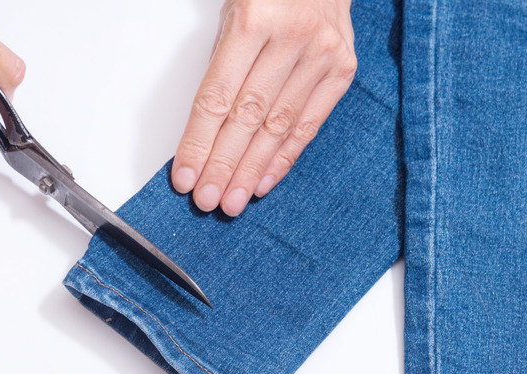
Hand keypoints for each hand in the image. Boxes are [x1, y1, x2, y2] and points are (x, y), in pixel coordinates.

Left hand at [171, 0, 355, 215]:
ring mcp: (321, 54)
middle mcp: (291, 37)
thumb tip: (201, 137)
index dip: (199, 142)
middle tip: (208, 200)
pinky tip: (264, 182)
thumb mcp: (230, 17)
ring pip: (279, 127)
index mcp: (252, 20)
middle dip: (224, 165)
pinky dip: (284, 158)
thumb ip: (220, 70)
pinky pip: (308, 125)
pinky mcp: (342, 69)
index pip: (217, 97)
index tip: (185, 176)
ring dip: (252, 171)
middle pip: (248, 117)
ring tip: (232, 201)